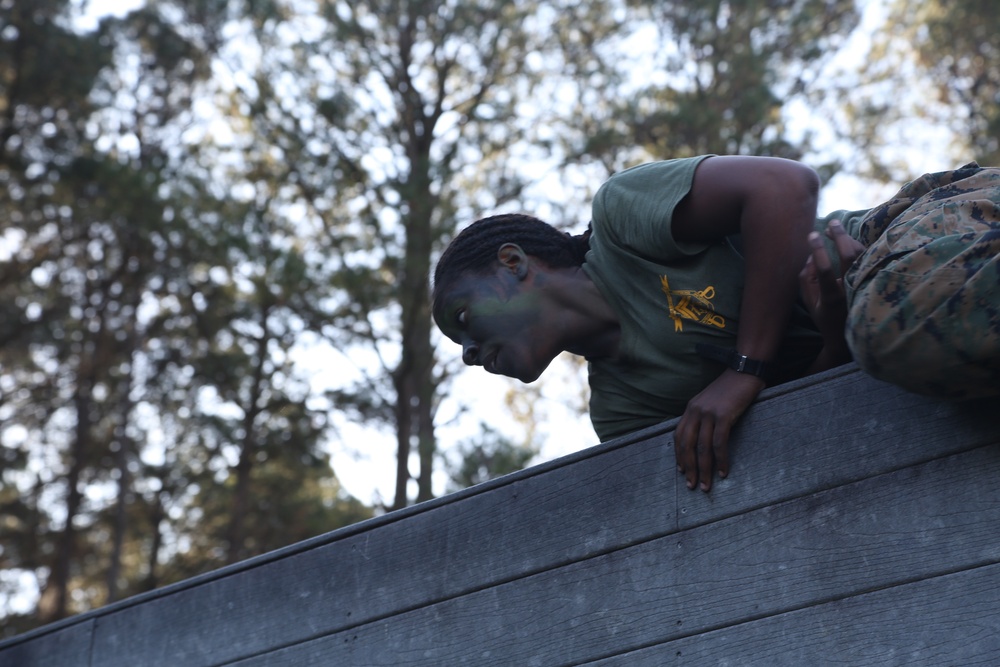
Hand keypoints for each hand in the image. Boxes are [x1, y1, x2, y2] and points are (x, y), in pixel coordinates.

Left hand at [674, 369, 764, 491]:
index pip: (679, 436)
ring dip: (703, 470)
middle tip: (692, 486)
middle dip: (689, 468)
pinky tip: (723, 472)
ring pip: (702, 448)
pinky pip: (719, 443)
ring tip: (706, 486)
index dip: (679, 455)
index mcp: (690, 409)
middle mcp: (695, 411)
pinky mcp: (724, 416)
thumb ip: (704, 417)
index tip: (682, 471)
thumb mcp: (710, 402)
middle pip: (686, 445)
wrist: (744, 371)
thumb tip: (703, 439)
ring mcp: (708, 413)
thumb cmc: (731, 389)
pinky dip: (720, 460)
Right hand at [799, 220, 865, 344]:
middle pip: (849, 256)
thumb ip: (806, 278)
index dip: (818, 250)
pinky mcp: (873, 281)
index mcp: (832, 298)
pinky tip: (846, 240)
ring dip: (848, 239)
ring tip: (834, 229)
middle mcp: (851, 290)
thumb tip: (811, 255)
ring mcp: (864, 285)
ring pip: (861, 254)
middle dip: (840, 236)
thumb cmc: (825, 316)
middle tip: (831, 223)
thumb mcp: (809, 301)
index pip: (825, 270)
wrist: (849, 335)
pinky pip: (867, 257)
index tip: (811, 235)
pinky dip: (857, 246)